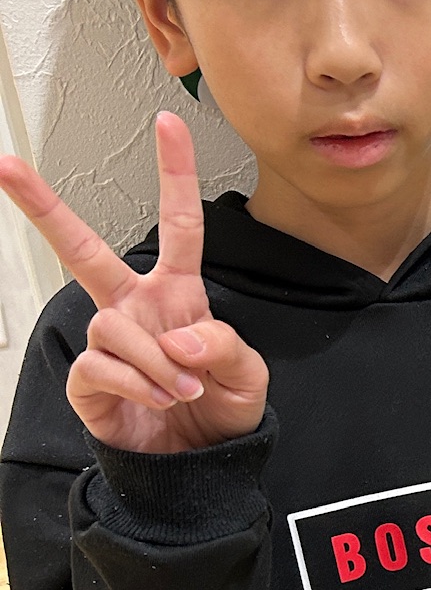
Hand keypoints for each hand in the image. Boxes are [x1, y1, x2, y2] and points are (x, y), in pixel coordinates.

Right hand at [0, 112, 267, 453]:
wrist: (200, 467)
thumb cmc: (222, 412)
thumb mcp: (248, 377)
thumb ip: (225, 346)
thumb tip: (178, 333)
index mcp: (178, 294)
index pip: (180, 226)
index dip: (175, 174)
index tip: (169, 121)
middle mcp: (135, 307)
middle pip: (83, 249)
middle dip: (44, 208)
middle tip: (4, 165)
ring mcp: (109, 342)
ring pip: (112, 324)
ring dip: (155, 360)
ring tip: (182, 388)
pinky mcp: (89, 380)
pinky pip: (100, 365)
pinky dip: (137, 384)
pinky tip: (158, 400)